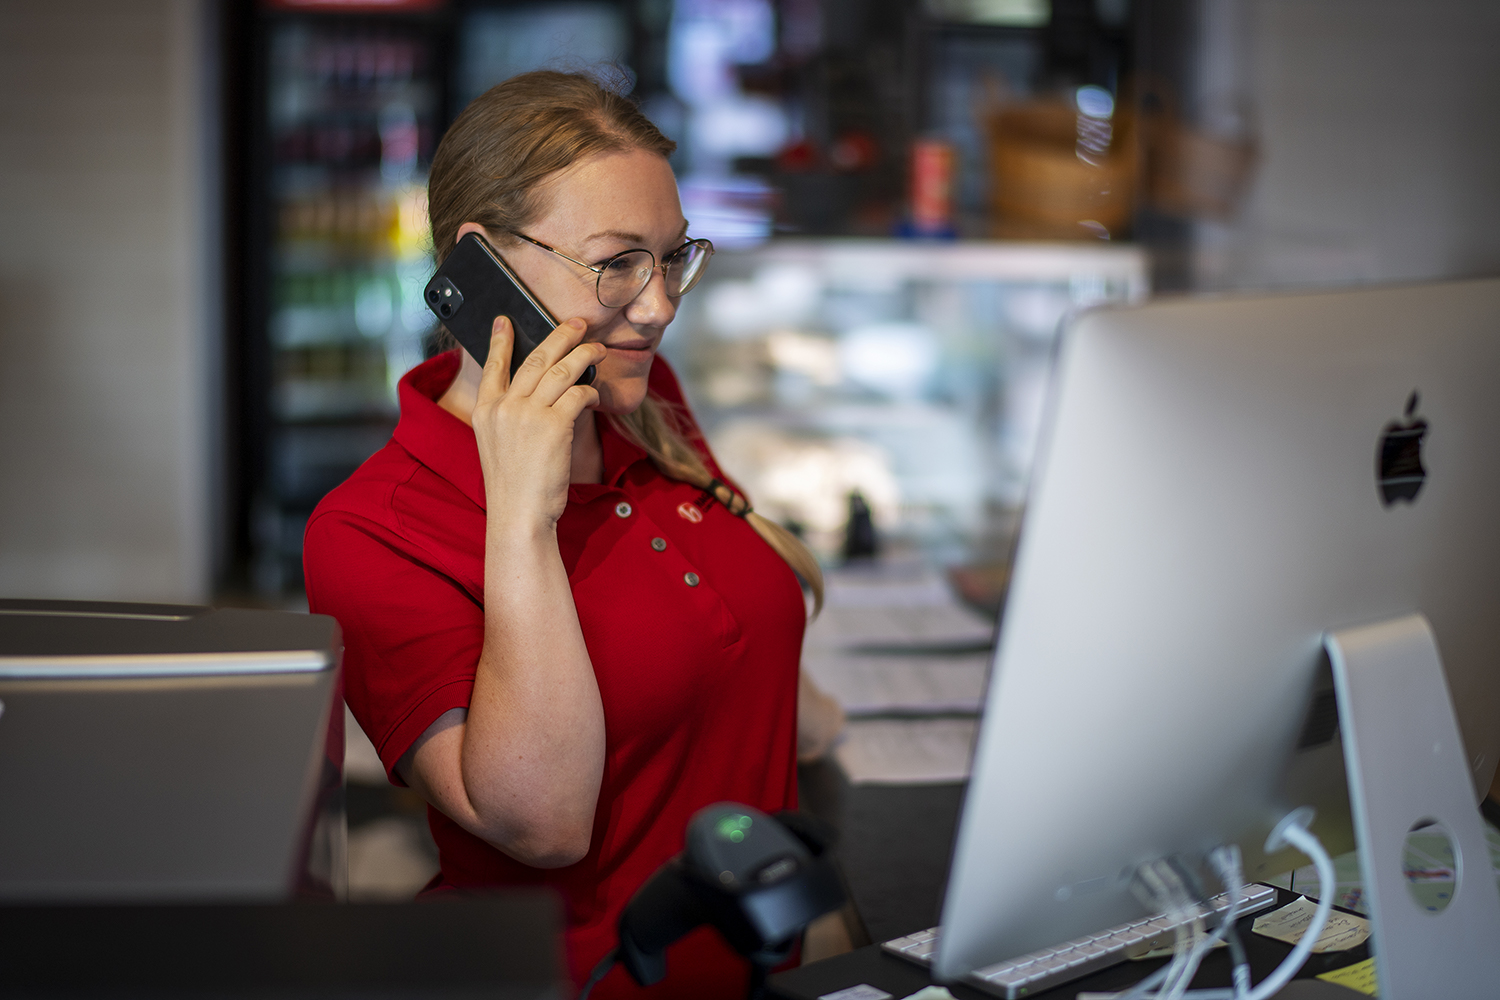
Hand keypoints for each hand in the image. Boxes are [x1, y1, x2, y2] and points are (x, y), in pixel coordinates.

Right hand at [471, 315, 604, 529]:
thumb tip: (543, 392)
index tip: (504, 321)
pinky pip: (578, 395)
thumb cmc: (515, 487)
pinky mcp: (553, 425)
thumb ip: (511, 417)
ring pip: (561, 370)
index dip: (500, 341)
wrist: (518, 515)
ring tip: (598, 350)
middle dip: (560, 336)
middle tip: (577, 324)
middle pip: (535, 358)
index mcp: (485, 412)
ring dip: (584, 355)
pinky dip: (589, 391)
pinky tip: (595, 394)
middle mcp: (503, 407)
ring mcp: (527, 414)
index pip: (493, 366)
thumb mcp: (498, 446)